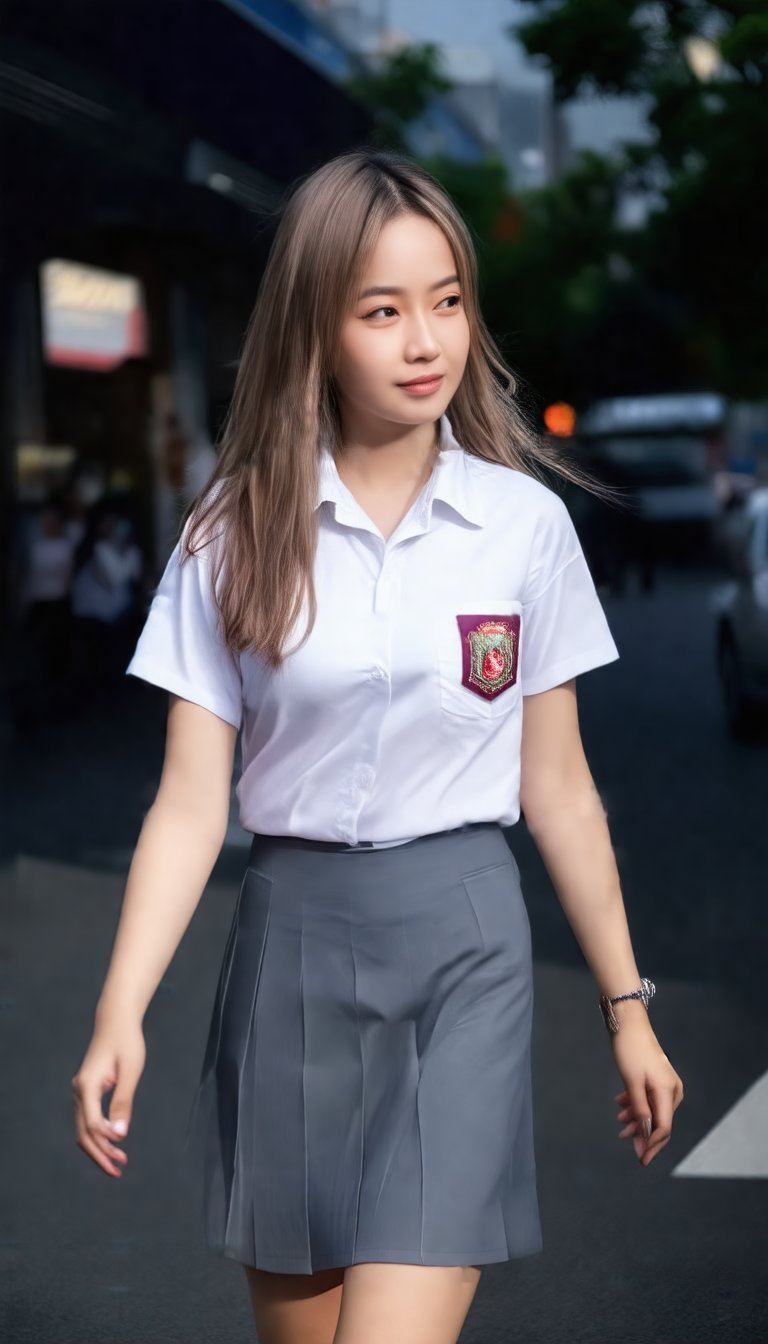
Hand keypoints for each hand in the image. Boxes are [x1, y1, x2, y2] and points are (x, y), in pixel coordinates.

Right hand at [71, 1021, 145, 1176]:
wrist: (116, 1023)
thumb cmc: (126, 1043)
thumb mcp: (130, 1071)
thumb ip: (124, 1101)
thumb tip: (120, 1133)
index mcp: (87, 1086)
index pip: (92, 1123)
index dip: (106, 1138)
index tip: (123, 1146)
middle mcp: (79, 1092)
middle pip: (83, 1133)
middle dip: (99, 1154)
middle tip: (118, 1171)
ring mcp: (80, 1092)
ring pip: (84, 1129)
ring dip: (99, 1148)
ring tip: (118, 1163)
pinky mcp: (86, 1092)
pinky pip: (88, 1120)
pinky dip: (98, 1135)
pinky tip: (113, 1143)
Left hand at [611, 1020, 683, 1165]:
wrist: (629, 1023)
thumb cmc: (629, 1051)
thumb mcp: (632, 1082)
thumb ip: (640, 1110)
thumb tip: (645, 1134)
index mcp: (668, 1091)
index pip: (663, 1127)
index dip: (652, 1145)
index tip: (641, 1159)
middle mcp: (672, 1089)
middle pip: (660, 1121)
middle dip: (643, 1133)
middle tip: (626, 1142)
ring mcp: (666, 1083)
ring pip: (653, 1110)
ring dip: (637, 1118)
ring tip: (619, 1121)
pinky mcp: (658, 1078)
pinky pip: (650, 1098)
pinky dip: (637, 1104)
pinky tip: (621, 1105)